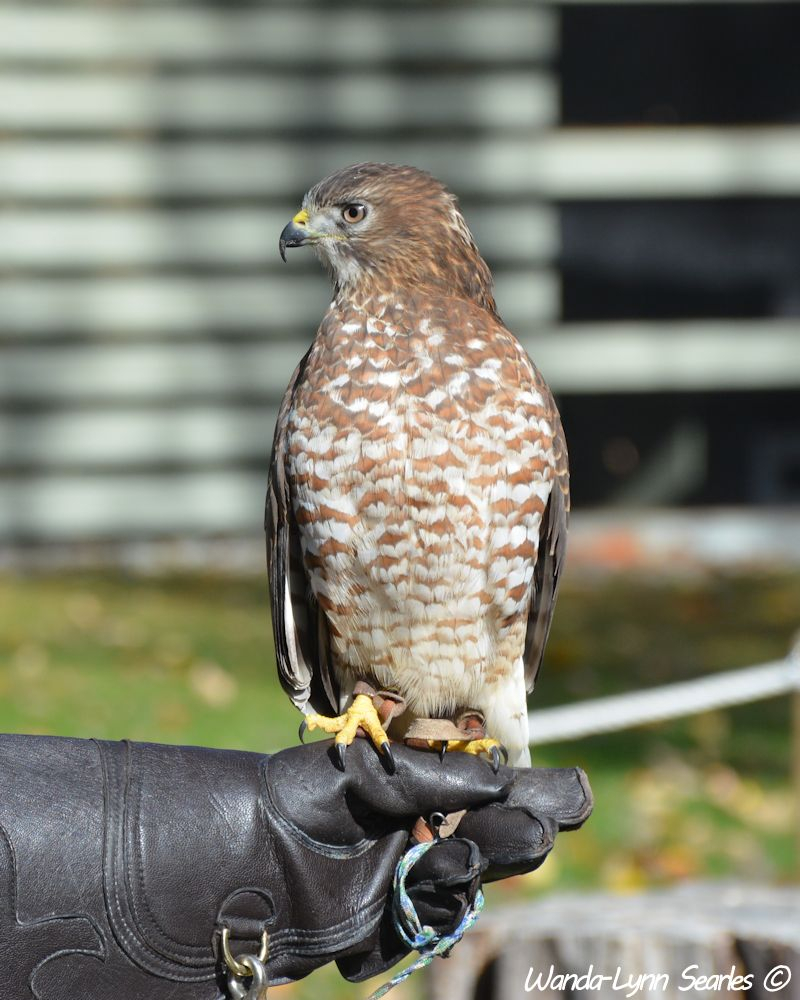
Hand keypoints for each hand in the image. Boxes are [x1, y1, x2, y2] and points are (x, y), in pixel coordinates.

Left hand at [266, 738, 590, 982]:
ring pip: (463, 890)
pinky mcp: (383, 924)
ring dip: (459, 877)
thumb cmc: (296, 795)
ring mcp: (402, 880)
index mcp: (417, 787)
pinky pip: (418, 931)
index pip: (488, 792)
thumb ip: (433, 779)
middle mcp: (418, 831)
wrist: (235, 855)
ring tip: (440, 860)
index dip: (533, 795)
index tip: (575, 795)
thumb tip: (500, 781)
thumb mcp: (364, 771)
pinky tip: (365, 928)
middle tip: (529, 830)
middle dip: (514, 837)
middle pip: (492, 842)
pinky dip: (404, 926)